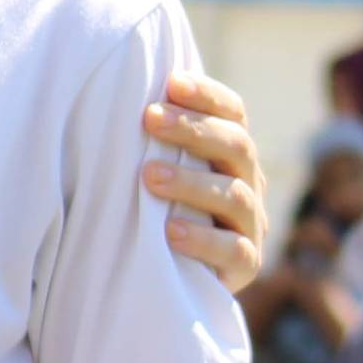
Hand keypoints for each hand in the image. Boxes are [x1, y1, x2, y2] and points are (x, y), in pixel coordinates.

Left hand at [142, 71, 267, 290]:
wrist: (167, 280)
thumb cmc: (150, 209)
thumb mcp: (153, 171)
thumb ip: (150, 139)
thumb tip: (112, 90)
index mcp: (229, 153)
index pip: (233, 114)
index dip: (207, 95)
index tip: (171, 82)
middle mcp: (247, 183)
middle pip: (237, 146)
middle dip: (193, 129)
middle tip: (150, 119)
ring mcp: (250, 224)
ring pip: (235, 196)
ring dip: (191, 183)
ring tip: (149, 177)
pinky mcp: (245, 265)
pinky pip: (235, 251)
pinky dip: (205, 240)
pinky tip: (172, 231)